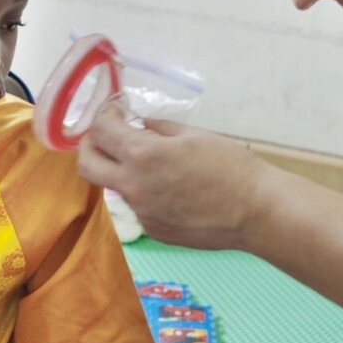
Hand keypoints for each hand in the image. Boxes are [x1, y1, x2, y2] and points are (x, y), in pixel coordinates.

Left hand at [76, 106, 263, 250]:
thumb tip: (140, 126)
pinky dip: (144, 192)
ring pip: (113, 187)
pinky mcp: (154, 230)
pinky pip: (137, 206)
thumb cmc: (231, 166)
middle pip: (87, 165)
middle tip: (105, 136)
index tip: (115, 111)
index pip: (101, 131)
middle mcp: (133, 186)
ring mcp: (141, 212)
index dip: (104, 115)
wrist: (256, 211)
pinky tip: (170, 189)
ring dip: (120, 170)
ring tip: (147, 162)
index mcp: (142, 156)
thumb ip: (159, 130)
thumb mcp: (194, 135)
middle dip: (90, 145)